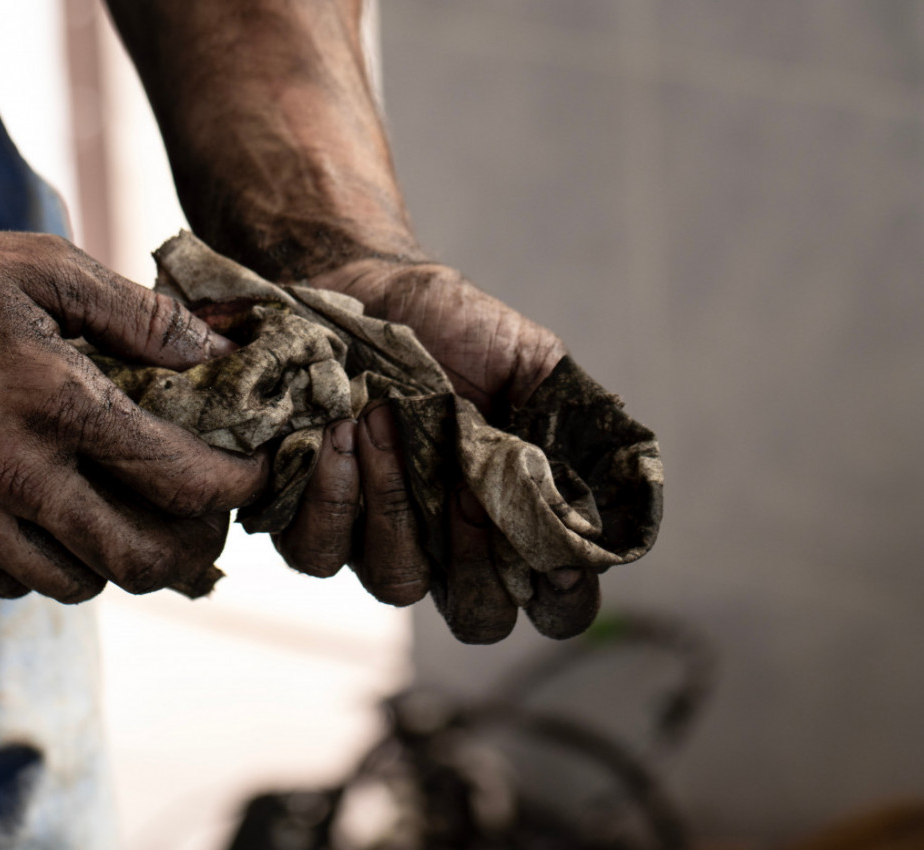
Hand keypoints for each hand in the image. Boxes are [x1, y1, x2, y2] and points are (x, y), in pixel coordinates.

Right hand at [0, 179, 265, 601]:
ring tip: (133, 514)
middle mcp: (14, 477)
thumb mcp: (40, 267)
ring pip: (81, 582)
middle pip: (140, 558)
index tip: (254, 474)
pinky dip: (54, 562)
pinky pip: (16, 583)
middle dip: (192, 546)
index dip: (236, 486)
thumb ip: (138, 313)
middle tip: (205, 516)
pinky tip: (58, 516)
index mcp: (56, 403)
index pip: (179, 477)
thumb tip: (215, 348)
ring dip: (122, 558)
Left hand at [275, 260, 596, 642]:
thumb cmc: (455, 330)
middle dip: (475, 560)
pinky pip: (318, 552)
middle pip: (478, 619)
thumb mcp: (531, 363)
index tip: (558, 557)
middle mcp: (449, 547)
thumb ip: (577, 422)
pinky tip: (338, 434)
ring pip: (396, 584)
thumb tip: (635, 482)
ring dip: (395, 507)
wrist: (365, 293)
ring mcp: (378, 542)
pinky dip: (331, 495)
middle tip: (464, 486)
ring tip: (383, 424)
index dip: (563, 598)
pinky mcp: (313, 522)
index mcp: (511, 520)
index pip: (556, 604)